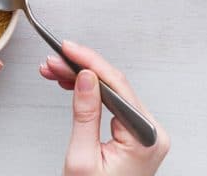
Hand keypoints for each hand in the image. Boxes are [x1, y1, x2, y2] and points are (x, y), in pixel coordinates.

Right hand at [40, 41, 169, 175]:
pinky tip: (72, 83)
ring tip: (55, 70)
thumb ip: (85, 113)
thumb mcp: (81, 158)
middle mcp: (152, 133)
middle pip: (115, 86)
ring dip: (83, 79)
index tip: (68, 49)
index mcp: (145, 138)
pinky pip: (113, 105)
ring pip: (113, 93)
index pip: (117, 87)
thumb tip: (86, 78)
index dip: (89, 62)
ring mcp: (145, 134)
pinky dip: (92, 93)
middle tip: (54, 60)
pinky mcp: (136, 135)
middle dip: (81, 69)